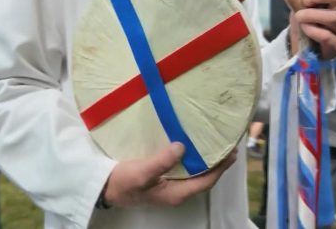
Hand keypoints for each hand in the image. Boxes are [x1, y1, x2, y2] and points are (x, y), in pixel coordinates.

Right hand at [104, 142, 236, 207]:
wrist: (103, 187)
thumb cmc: (122, 181)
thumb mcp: (142, 172)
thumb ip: (162, 161)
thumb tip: (182, 147)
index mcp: (176, 193)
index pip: (206, 181)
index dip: (221, 168)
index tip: (232, 152)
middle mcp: (177, 191)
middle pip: (204, 178)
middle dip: (218, 163)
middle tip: (228, 144)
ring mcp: (170, 185)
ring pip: (195, 173)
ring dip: (207, 159)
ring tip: (215, 142)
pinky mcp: (163, 178)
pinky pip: (185, 168)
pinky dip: (193, 158)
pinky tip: (193, 146)